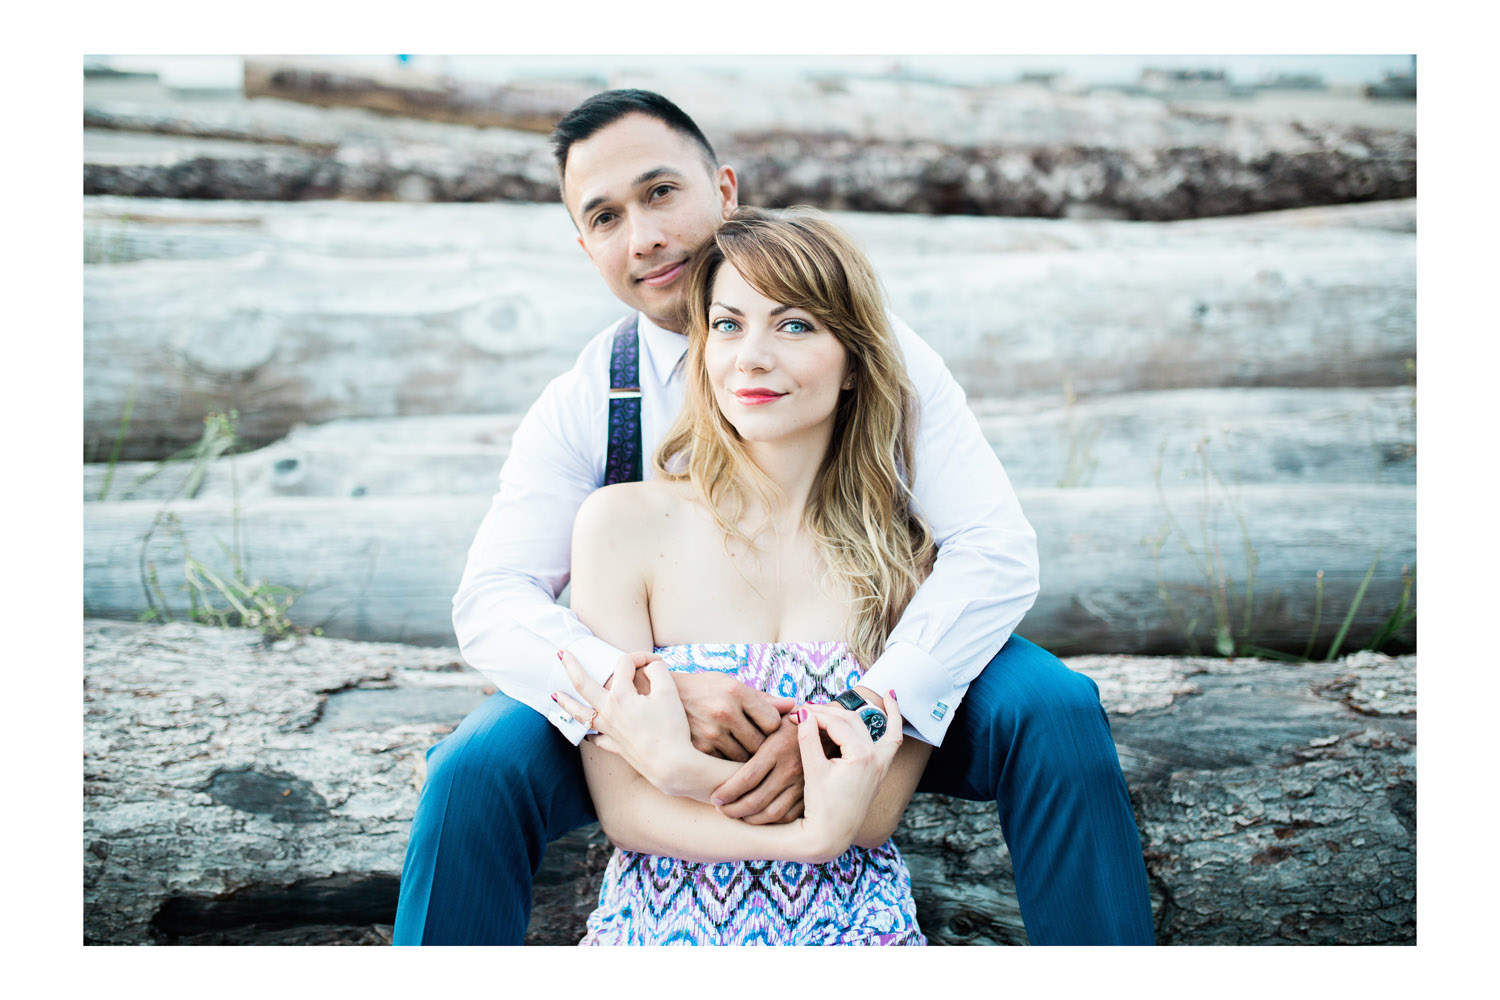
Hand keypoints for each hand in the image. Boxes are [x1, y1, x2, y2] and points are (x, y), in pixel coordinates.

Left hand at [555, 650, 691, 790]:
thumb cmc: (671, 728)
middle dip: (571, 666)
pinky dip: (590, 734)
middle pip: (583, 685)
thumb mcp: (669, 692)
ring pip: (581, 714)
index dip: (641, 657)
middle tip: (561, 653)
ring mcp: (609, 730)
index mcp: (621, 695)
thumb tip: (651, 666)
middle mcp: (608, 711)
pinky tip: (588, 733)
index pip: (624, 664)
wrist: (671, 765)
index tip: (656, 662)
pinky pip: (596, 739)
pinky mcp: (616, 746)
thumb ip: (658, 672)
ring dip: (566, 703)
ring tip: (554, 695)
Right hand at [672, 671, 794, 762]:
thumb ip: (762, 699)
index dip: (773, 728)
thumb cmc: (702, 689)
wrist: (659, 696)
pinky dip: (728, 766)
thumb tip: (793, 706)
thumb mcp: (729, 684)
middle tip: (760, 747)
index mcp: (736, 691)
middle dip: (763, 747)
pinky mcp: (698, 750)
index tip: (766, 729)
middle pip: (761, 743)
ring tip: (743, 754)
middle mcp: (724, 711)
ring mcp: (710, 733)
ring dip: (746, 759)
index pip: (773, 722)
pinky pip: (725, 766)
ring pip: (745, 759)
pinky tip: (725, 759)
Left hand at [710, 716, 805, 823]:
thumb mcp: (776, 715)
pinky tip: (757, 816)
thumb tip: (727, 724)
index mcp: (777, 749)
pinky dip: (770, 821)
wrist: (834, 731)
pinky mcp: (811, 794)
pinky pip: (787, 816)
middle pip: (756, 800)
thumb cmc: (797, 720)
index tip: (715, 797)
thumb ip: (750, 723)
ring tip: (735, 815)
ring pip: (771, 813)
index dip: (727, 792)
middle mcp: (790, 769)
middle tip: (720, 809)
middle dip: (733, 810)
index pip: (747, 778)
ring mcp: (802, 784)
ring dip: (749, 819)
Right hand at [792, 690, 902, 861]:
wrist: (830, 837)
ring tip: (884, 695)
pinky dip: (894, 724)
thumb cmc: (820, 806)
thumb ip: (808, 739)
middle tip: (808, 710)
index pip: (836, 724)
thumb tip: (803, 713)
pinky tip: (894, 705)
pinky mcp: (878, 773)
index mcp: (861, 756)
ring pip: (878, 729)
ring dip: (874, 713)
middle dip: (830, 713)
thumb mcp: (812, 770)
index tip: (796, 713)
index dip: (814, 716)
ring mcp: (880, 766)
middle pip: (853, 722)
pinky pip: (892, 742)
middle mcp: (876, 759)